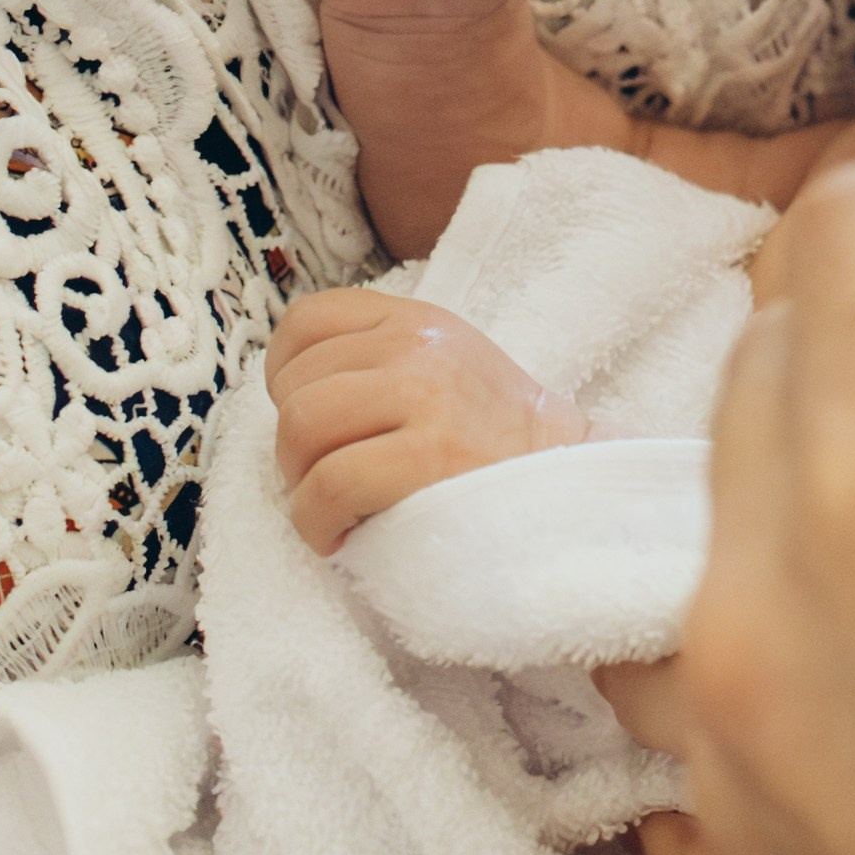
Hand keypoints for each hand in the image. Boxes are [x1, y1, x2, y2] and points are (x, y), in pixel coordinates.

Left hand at [266, 286, 587, 551]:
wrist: (567, 482)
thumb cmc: (493, 441)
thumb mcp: (443, 365)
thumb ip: (378, 360)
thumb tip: (288, 394)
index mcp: (416, 319)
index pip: (307, 320)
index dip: (287, 376)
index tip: (312, 421)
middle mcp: (419, 344)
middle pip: (295, 385)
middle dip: (294, 446)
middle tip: (326, 480)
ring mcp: (426, 394)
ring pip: (301, 429)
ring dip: (300, 484)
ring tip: (331, 508)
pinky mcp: (429, 456)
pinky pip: (327, 485)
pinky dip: (315, 522)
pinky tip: (339, 535)